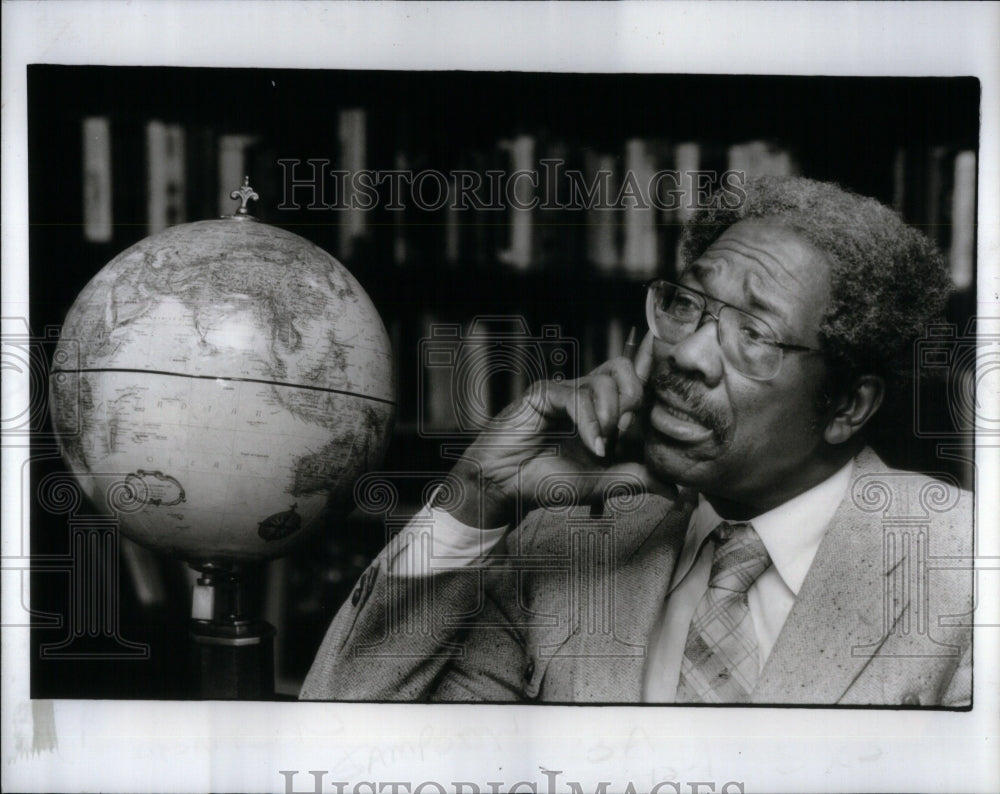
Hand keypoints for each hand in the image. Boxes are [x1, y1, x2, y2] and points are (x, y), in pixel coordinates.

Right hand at [446, 332, 673, 527]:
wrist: (505, 486)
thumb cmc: (548, 481)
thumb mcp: (603, 484)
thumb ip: (637, 479)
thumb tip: (676, 491)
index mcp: (605, 412)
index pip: (636, 385)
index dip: (653, 377)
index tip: (669, 375)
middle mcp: (588, 396)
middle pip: (627, 372)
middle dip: (636, 403)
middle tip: (626, 436)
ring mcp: (567, 391)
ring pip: (607, 380)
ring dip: (613, 416)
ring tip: (603, 447)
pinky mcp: (546, 392)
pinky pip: (578, 396)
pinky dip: (591, 423)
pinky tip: (592, 446)